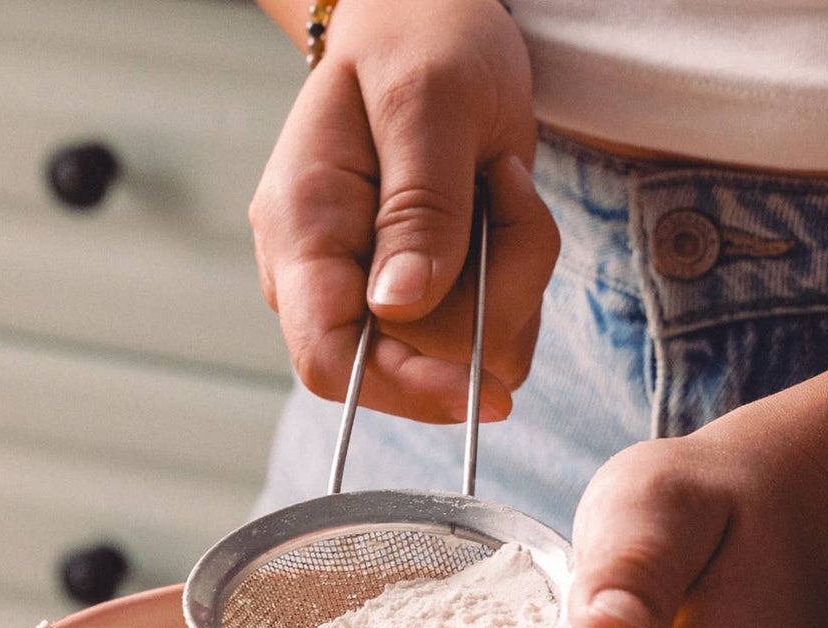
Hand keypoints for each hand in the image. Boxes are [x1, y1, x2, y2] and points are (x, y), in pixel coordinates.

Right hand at [249, 0, 559, 422]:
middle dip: (491, 293)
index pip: (327, 359)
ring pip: (469, 353)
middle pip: (416, 360)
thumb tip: (397, 307)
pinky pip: (496, 334)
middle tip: (508, 190)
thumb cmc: (420, 38)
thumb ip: (419, 207)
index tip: (477, 390)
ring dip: (516, 276)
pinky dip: (523, 278)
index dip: (401, 389)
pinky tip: (505, 211)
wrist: (432, 20)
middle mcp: (333, 278)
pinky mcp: (432, 302)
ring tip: (504, 186)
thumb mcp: (428, 101)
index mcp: (303, 230)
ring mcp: (382, 296)